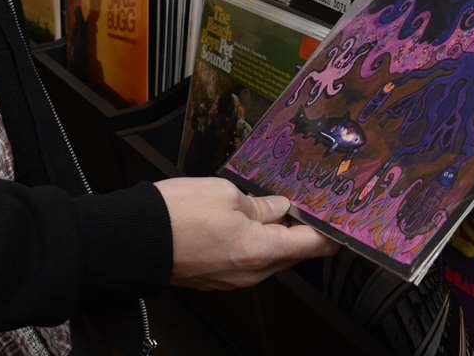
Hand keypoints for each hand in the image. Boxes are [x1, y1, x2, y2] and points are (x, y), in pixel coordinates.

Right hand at [157, 177, 334, 290]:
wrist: (135, 240)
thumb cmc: (179, 214)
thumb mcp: (226, 194)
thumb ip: (260, 203)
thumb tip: (279, 208)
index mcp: (262, 251)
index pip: (313, 245)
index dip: (329, 229)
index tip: (337, 213)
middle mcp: (253, 273)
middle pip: (293, 253)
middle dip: (302, 229)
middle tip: (307, 201)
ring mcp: (233, 280)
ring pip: (270, 257)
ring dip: (277, 235)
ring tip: (275, 205)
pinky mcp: (216, 278)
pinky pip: (248, 261)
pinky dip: (255, 243)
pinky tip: (246, 220)